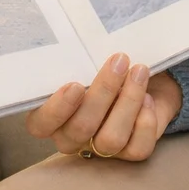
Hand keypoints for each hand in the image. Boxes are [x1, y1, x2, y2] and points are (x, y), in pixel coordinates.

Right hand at [24, 53, 181, 161]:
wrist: (141, 73)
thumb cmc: (106, 63)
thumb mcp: (87, 57)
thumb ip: (77, 59)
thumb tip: (78, 38)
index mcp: (51, 114)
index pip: (40, 124)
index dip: (56, 109)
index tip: (76, 85)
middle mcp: (72, 136)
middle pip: (80, 129)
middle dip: (103, 93)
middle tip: (119, 60)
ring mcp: (101, 148)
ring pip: (110, 140)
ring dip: (128, 102)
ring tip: (140, 71)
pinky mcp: (130, 152)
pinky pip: (137, 149)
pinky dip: (145, 121)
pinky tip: (148, 99)